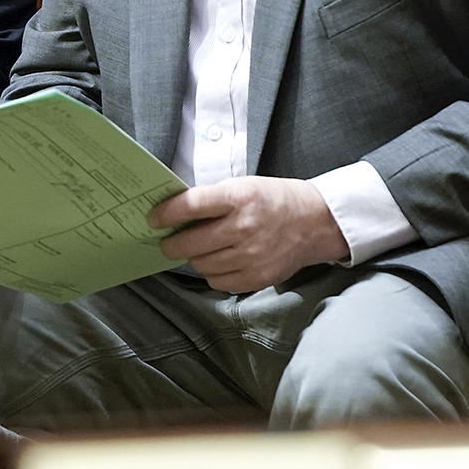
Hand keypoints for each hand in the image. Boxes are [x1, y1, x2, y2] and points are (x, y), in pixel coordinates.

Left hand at [149, 176, 350, 294]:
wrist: (315, 222)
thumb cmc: (273, 200)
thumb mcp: (243, 187)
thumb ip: (211, 200)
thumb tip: (173, 214)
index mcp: (240, 197)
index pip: (191, 205)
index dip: (166, 213)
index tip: (153, 218)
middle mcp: (245, 227)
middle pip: (190, 243)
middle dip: (171, 243)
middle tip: (167, 241)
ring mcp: (252, 256)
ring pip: (201, 265)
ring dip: (193, 258)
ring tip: (197, 249)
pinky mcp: (258, 277)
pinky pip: (217, 282)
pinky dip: (212, 273)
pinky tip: (218, 261)